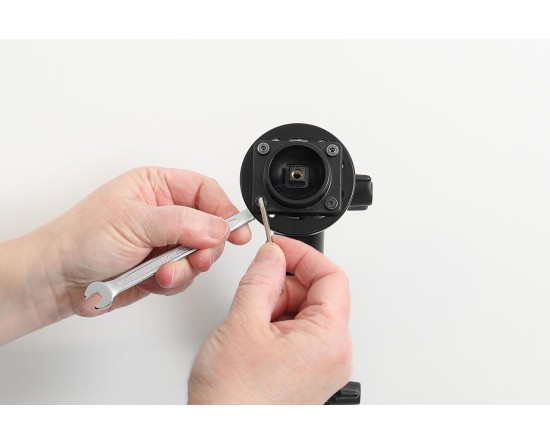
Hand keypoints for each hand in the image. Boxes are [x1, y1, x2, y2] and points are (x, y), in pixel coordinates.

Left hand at [0, 167, 250, 343]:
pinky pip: (185, 276)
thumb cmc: (81, 238)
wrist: (58, 279)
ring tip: (164, 272)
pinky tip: (155, 280)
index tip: (236, 230)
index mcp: (157, 186)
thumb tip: (219, 227)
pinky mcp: (160, 268)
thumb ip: (182, 223)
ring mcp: (163, 242)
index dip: (224, 210)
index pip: (205, 191)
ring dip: (186, 268)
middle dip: (205, 246)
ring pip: (199, 254)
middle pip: (209, 226)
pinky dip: (174, 282)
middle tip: (197, 257)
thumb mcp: (135, 221)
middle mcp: (164, 212)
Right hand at [187, 235, 351, 403]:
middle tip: (255, 289)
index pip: (332, 277)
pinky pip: (298, 334)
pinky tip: (252, 335)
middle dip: (284, 284)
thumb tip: (272, 254)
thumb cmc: (235, 400)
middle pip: (318, 294)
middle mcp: (333, 355)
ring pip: (304, 313)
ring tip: (248, 321)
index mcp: (329, 339)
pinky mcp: (306, 373)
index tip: (279, 247)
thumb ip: (261, 278)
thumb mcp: (243, 322)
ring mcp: (321, 366)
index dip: (303, 255)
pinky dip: (275, 324)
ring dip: (276, 305)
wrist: (222, 438)